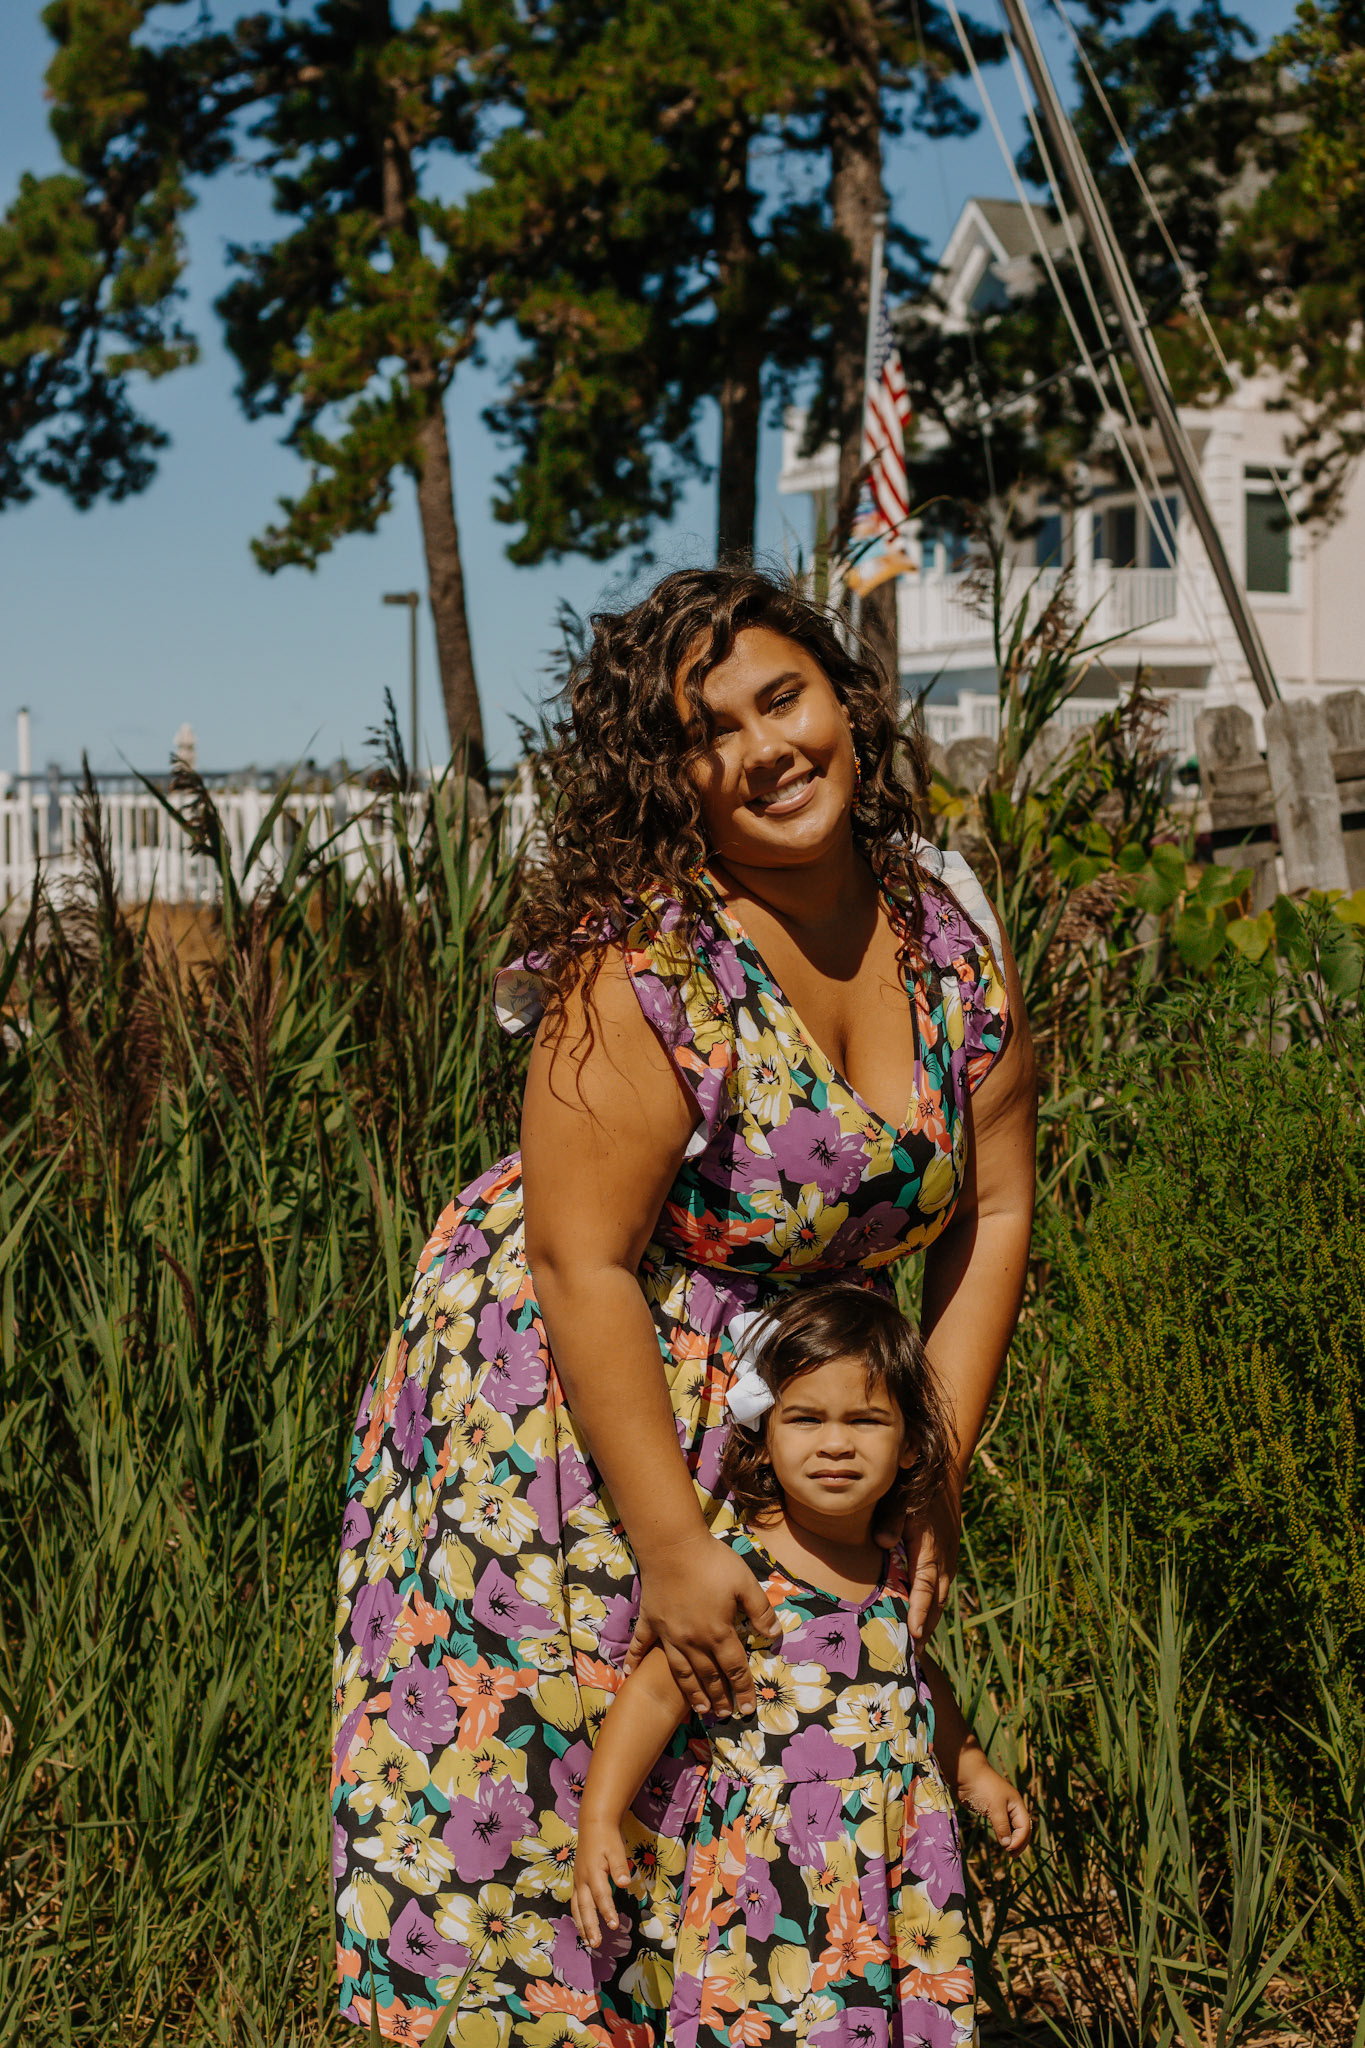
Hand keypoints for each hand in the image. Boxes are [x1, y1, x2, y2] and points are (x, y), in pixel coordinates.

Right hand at [572, 1811, 631, 1949]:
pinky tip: (582, 1926)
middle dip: (590, 1927)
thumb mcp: (616, 1849)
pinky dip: (578, 1916)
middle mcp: (582, 1880)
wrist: (594, 1825)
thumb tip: (625, 1884)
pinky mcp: (577, 1881)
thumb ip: (620, 1868)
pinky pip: (576, 1902)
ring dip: (582, 1925)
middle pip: (585, 1907)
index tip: (614, 1926)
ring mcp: (578, 1881)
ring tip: (587, 1941)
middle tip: (596, 1944)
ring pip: (577, 1907)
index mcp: (593, 1872)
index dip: (608, 1912)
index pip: (601, 1896)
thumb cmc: (607, 1838)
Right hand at [624, 1534, 780, 1718]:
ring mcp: (668, 1634)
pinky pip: (641, 1645)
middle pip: (708, 1676)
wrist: (673, 1545)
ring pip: (681, 1671)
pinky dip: (635, 1660)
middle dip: (719, 1698)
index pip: (735, 1668)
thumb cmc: (712, 1562)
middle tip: (725, 1714)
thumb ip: (761, 1611)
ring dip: (691, 1692)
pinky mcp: (650, 1621)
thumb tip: (775, 1635)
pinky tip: (630, 1674)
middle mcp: (693, 1640)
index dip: (743, 1690)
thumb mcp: (745, 1583)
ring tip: (699, 1709)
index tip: (748, 1709)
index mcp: (718, 1632)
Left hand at [880, 1487, 961, 1641]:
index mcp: (931, 1548)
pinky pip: (938, 1593)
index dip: (921, 1610)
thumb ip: (890, 1520)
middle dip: (925, 1629)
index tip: (915, 1633)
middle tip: (912, 1659)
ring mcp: (946, 1563)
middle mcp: (942, 1561)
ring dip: (928, 1624)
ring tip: (914, 1651)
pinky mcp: (944, 1564)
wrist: (943, 1481)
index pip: (926, 1585)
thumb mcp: (901, 1499)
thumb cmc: (915, 1490)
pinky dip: (930, 1611)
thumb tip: (881, 1543)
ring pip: (939, 1600)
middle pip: (936, 1602)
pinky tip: (919, 1625)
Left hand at [956, 1749, 1031, 1855]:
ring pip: (1011, 1828)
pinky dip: (1002, 1835)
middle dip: (1019, 1842)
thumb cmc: (983, 1787)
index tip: (1009, 1849)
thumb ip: (1002, 1826)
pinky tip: (1000, 1842)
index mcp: (1016, 1804)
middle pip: (1021, 1829)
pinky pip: (1000, 1826)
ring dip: (1011, 1840)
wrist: (966, 1774)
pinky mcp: (990, 1811)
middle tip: (1012, 1856)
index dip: (1020, 1840)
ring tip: (1008, 1852)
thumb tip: (1007, 1845)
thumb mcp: (995, 1807)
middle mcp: (1011, 1808)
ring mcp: (1001, 1809)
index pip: (1025, 1826)